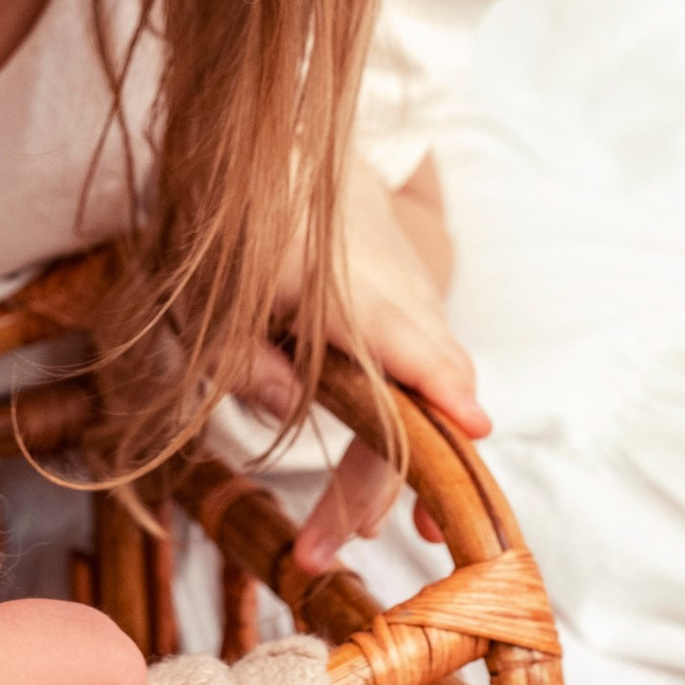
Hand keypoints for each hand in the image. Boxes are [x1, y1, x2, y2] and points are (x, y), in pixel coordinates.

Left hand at [263, 150, 491, 573]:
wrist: (282, 142)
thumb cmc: (240, 216)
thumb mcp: (212, 295)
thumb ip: (244, 358)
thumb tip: (283, 413)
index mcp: (351, 292)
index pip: (411, 345)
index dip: (442, 389)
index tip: (472, 431)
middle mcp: (400, 298)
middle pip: (420, 398)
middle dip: (387, 480)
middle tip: (339, 541)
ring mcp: (413, 298)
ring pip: (430, 386)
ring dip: (397, 457)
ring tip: (358, 525)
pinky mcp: (410, 303)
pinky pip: (421, 366)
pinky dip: (408, 416)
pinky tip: (367, 472)